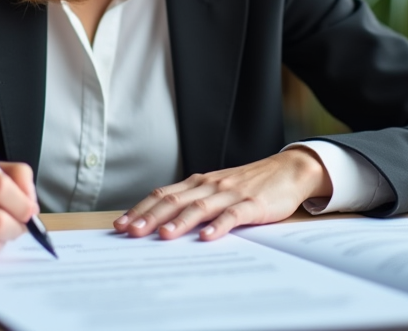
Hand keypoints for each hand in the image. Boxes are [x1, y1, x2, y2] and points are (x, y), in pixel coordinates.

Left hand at [113, 148, 332, 241]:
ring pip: (199, 207)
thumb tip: (162, 222)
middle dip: (150, 217)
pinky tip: (207, 237)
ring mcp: (230, 194)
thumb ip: (194, 202)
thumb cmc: (249, 183)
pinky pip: (232, 215)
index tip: (121, 224)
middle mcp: (210, 186)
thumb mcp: (217, 189)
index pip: (163, 195)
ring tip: (163, 235)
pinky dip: (218, 225)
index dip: (141, 209)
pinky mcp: (251, 204)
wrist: (287, 170)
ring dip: (180, 222)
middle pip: (174, 201)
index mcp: (199, 183)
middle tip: (130, 232)